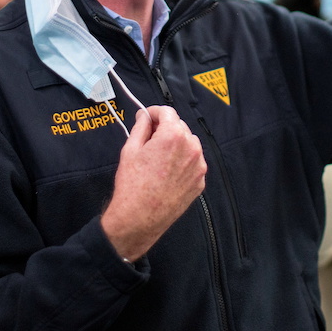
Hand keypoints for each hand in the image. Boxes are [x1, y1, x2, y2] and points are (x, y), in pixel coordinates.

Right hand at [101, 106, 206, 261]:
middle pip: (179, 126)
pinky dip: (183, 161)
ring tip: (159, 158)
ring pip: (189, 143)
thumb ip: (141, 127)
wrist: (140, 218)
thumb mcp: (130, 149)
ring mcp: (199, 166)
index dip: (154, 112)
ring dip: (176, 144)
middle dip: (165, 129)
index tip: (146, 118)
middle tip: (149, 140)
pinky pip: (193, 162)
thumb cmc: (132, 184)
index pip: (167, 112)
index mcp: (173, 136)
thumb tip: (145, 116)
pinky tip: (167, 172)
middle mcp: (191, 148)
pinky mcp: (200, 181)